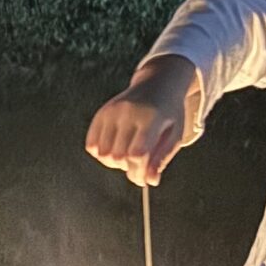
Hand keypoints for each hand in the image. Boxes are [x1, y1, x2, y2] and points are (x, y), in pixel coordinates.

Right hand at [84, 55, 200, 186]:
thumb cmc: (170, 113)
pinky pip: (91, 145)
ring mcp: (112, 111)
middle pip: (118, 157)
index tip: (146, 173)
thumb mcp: (174, 135)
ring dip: (114, 163)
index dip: (140, 171)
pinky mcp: (101, 113)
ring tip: (127, 156)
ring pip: (102, 154)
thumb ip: (162, 159)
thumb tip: (150, 181)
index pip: (137, 154)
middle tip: (138, 164)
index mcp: (150, 117)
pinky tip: (115, 149)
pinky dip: (101, 154)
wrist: (159, 83)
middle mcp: (128, 112)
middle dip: (128, 168)